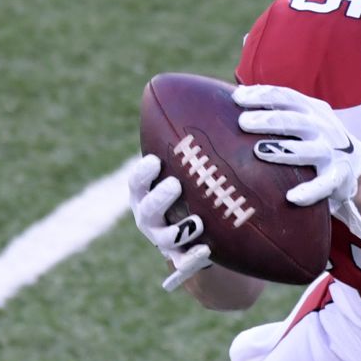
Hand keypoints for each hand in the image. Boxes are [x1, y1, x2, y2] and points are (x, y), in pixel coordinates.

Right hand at [128, 154, 212, 290]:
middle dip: (159, 198)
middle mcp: (150, 216)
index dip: (143, 173)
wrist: (210, 234)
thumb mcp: (197, 167)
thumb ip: (198, 144)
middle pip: (147, 209)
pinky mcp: (181, 260)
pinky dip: (192, 259)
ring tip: (196, 222)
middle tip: (175, 185)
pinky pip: (182, 264)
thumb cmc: (201, 188)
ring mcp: (163, 240)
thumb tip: (223, 96)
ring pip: (163, 238)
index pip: (138, 181)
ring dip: (178, 230)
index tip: (155, 161)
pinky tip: (206, 250)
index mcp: (149, 191)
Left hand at [234, 84, 360, 247]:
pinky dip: (310, 191)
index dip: (262, 95)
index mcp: (312, 110)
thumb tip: (234, 97)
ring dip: (283, 150)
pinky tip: (291, 197)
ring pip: (308, 151)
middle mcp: (322, 128)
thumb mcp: (304, 118)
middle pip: (294, 120)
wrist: (358, 167)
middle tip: (243, 122)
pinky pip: (324, 185)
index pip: (286, 97)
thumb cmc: (317, 139)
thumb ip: (278, 109)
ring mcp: (332, 152)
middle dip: (268, 119)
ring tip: (258, 150)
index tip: (237, 98)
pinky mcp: (338, 177)